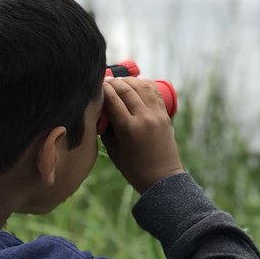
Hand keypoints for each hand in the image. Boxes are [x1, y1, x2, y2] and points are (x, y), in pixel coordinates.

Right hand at [101, 77, 184, 193]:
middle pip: (126, 89)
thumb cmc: (134, 169)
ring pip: (141, 86)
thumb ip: (106, 130)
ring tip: (119, 81)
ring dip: (128, 81)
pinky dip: (144, 84)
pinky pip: (154, 91)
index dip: (102, 90)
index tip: (95, 85)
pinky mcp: (164, 114)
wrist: (162, 178)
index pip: (112, 99)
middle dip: (113, 82)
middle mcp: (144, 118)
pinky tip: (136, 84)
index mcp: (128, 128)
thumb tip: (100, 112)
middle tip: (104, 81)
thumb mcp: (114, 152)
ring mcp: (156, 114)